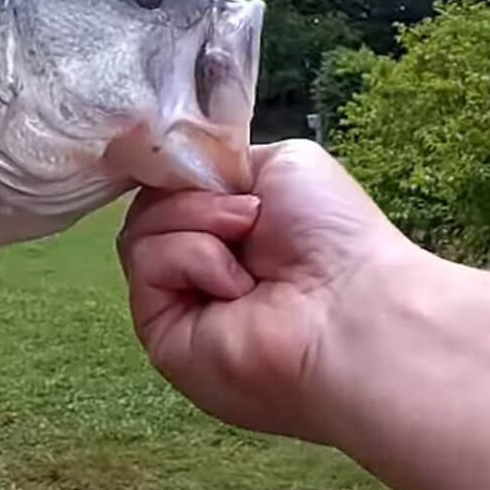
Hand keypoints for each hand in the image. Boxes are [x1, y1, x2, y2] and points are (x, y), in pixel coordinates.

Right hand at [115, 139, 424, 443]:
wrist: (349, 307)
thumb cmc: (333, 236)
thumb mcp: (284, 164)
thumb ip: (223, 161)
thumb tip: (178, 170)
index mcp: (231, 230)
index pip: (174, 187)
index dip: (180, 170)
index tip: (198, 159)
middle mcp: (201, 265)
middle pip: (151, 205)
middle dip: (195, 196)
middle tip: (249, 215)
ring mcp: (177, 300)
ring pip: (141, 230)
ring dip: (196, 221)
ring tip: (245, 244)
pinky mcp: (158, 331)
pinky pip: (146, 263)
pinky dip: (190, 258)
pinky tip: (235, 286)